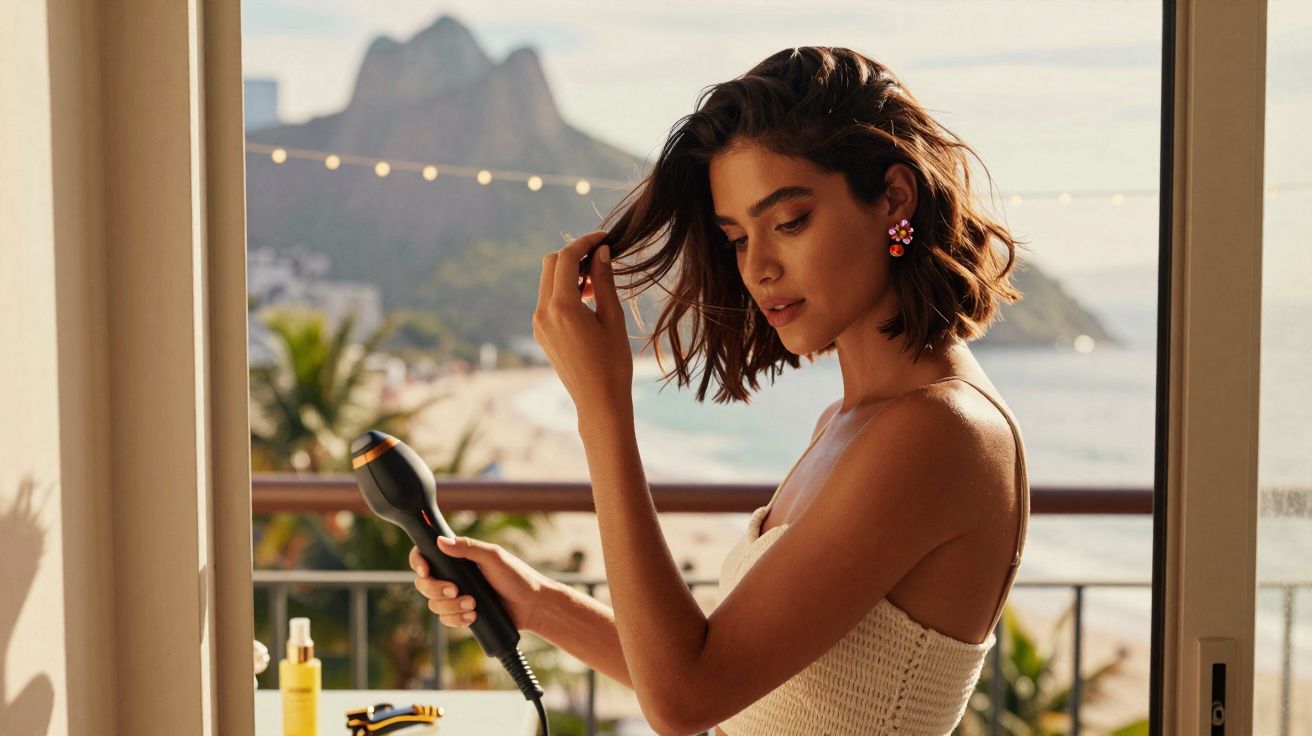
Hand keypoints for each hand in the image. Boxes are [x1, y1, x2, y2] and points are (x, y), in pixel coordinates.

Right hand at [410, 536, 551, 631]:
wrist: (532, 606)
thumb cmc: (517, 577)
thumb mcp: (494, 557)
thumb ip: (468, 548)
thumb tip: (441, 541)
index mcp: (459, 558)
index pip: (427, 556)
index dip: (418, 562)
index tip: (425, 570)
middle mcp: (454, 576)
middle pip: (424, 583)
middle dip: (435, 589)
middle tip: (456, 590)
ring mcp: (457, 596)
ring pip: (433, 604)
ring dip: (450, 607)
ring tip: (472, 605)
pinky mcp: (462, 614)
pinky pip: (445, 619)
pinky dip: (456, 619)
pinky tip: (472, 617)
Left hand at [533, 230, 633, 413]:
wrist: (598, 401)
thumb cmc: (613, 362)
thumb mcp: (612, 318)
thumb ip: (603, 281)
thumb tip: (601, 251)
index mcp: (562, 307)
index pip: (566, 258)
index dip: (585, 242)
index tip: (605, 237)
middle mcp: (543, 313)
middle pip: (551, 263)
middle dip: (574, 254)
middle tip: (601, 257)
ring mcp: (539, 323)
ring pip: (547, 281)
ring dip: (569, 272)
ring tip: (597, 282)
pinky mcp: (540, 332)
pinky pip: (548, 299)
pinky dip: (564, 290)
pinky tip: (586, 300)